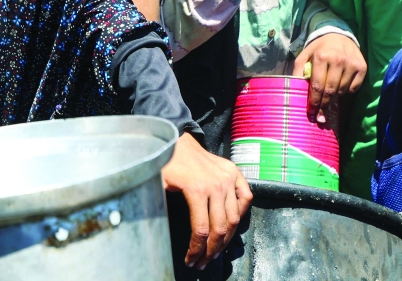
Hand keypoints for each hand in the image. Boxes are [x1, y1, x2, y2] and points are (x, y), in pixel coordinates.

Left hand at [162, 133, 251, 269]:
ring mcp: (228, 178)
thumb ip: (159, 206)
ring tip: (217, 250)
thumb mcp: (158, 184)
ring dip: (227, 239)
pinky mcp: (234, 172)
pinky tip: (231, 225)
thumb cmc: (165, 162)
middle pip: (220, 229)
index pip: (201, 230)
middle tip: (204, 262)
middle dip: (212, 251)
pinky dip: (242, 213)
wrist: (177, 139)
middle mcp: (216, 185)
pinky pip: (246, 198)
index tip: (191, 260)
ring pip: (235, 218)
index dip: (196, 250)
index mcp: (196, 189)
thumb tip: (156, 232)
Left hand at [293, 33, 365, 122]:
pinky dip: (346, 91)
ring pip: (342, 91)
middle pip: (330, 91)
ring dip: (335, 96)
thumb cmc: (319, 48)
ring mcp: (351, 64)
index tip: (312, 112)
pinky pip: (353, 88)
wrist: (339, 34)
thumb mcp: (305, 55)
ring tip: (329, 94)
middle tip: (320, 116)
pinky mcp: (362, 67)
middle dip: (324, 105)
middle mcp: (338, 60)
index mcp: (321, 57)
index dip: (314, 101)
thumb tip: (295, 89)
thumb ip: (299, 71)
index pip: (317, 85)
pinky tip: (341, 85)